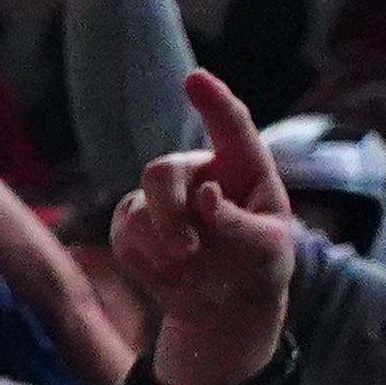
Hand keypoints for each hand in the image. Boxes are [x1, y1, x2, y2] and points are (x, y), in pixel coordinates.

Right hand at [109, 69, 300, 384]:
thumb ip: (236, 223)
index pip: (230, 125)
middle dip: (168, 212)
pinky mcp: (134, 224)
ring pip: (137, 208)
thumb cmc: (256, 268)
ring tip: (186, 268)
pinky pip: (122, 234)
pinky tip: (168, 272)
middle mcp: (198, 173)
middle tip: (186, 251)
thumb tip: (206, 194)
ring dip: (157, 244)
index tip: (194, 78)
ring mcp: (162, 197)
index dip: (212, 99)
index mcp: (242, 167)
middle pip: (161, 172)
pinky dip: (142, 259)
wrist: (224, 307)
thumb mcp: (263, 250)